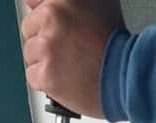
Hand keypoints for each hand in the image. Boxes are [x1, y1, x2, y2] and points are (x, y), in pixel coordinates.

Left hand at [20, 0, 119, 118]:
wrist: (126, 77)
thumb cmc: (117, 45)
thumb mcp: (98, 4)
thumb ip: (69, 3)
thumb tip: (46, 3)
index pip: (32, 2)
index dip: (42, 17)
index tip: (48, 27)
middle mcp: (52, 17)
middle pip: (29, 29)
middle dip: (44, 40)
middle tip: (68, 51)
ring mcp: (47, 46)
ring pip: (30, 54)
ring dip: (46, 62)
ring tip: (70, 66)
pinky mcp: (46, 73)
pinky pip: (33, 76)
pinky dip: (46, 82)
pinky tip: (66, 78)